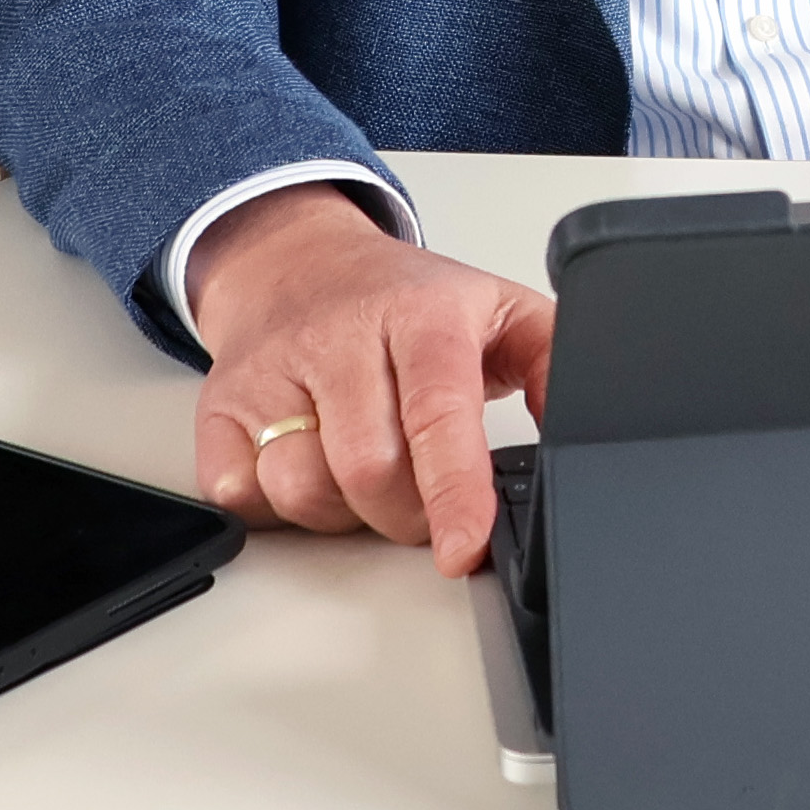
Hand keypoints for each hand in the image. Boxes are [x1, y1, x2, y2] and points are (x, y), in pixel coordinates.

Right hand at [184, 184, 554, 574]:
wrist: (296, 262)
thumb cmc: (403, 301)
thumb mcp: (496, 309)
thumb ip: (554, 362)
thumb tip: (589, 424)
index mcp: (420, 314)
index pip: (438, 411)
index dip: (454, 490)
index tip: (462, 548)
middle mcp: (340, 337)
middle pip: (371, 470)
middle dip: (407, 514)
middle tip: (424, 500)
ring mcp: (273, 370)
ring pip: (303, 490)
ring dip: (344, 513)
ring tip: (368, 476)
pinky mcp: (220, 406)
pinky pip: (242, 494)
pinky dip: (277, 505)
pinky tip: (307, 467)